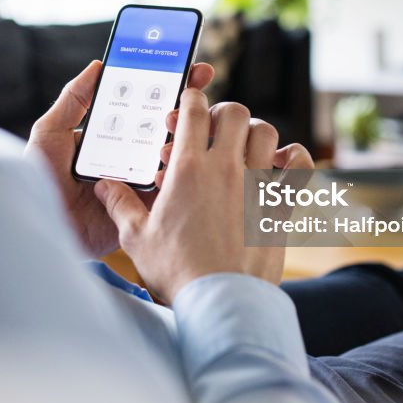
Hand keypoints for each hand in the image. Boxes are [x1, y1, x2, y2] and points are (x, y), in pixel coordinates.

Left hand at [26, 60, 214, 257]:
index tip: (190, 68)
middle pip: (167, 128)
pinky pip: (170, 189)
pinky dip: (177, 172)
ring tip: (176, 122)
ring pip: (174, 155)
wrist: (41, 224)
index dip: (170, 87)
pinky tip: (170, 157)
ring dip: (184, 135)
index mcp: (113, 136)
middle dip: (189, 105)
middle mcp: (131, 156)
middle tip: (198, 86)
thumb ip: (73, 99)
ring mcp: (141, 181)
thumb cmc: (39, 179)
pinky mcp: (145, 208)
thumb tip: (98, 66)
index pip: (146, 107)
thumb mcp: (50, 133)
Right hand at [93, 88, 314, 301]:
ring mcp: (258, 185)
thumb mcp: (137, 237)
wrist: (220, 303)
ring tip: (241, 146)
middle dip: (222, 114)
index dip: (190, 100)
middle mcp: (227, 169)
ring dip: (254, 132)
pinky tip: (281, 163)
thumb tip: (102, 185)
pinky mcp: (280, 205)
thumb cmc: (177, 271)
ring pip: (267, 132)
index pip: (195, 110)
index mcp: (189, 169)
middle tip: (212, 131)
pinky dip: (295, 157)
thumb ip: (120, 204)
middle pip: (235, 113)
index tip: (186, 107)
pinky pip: (300, 167)